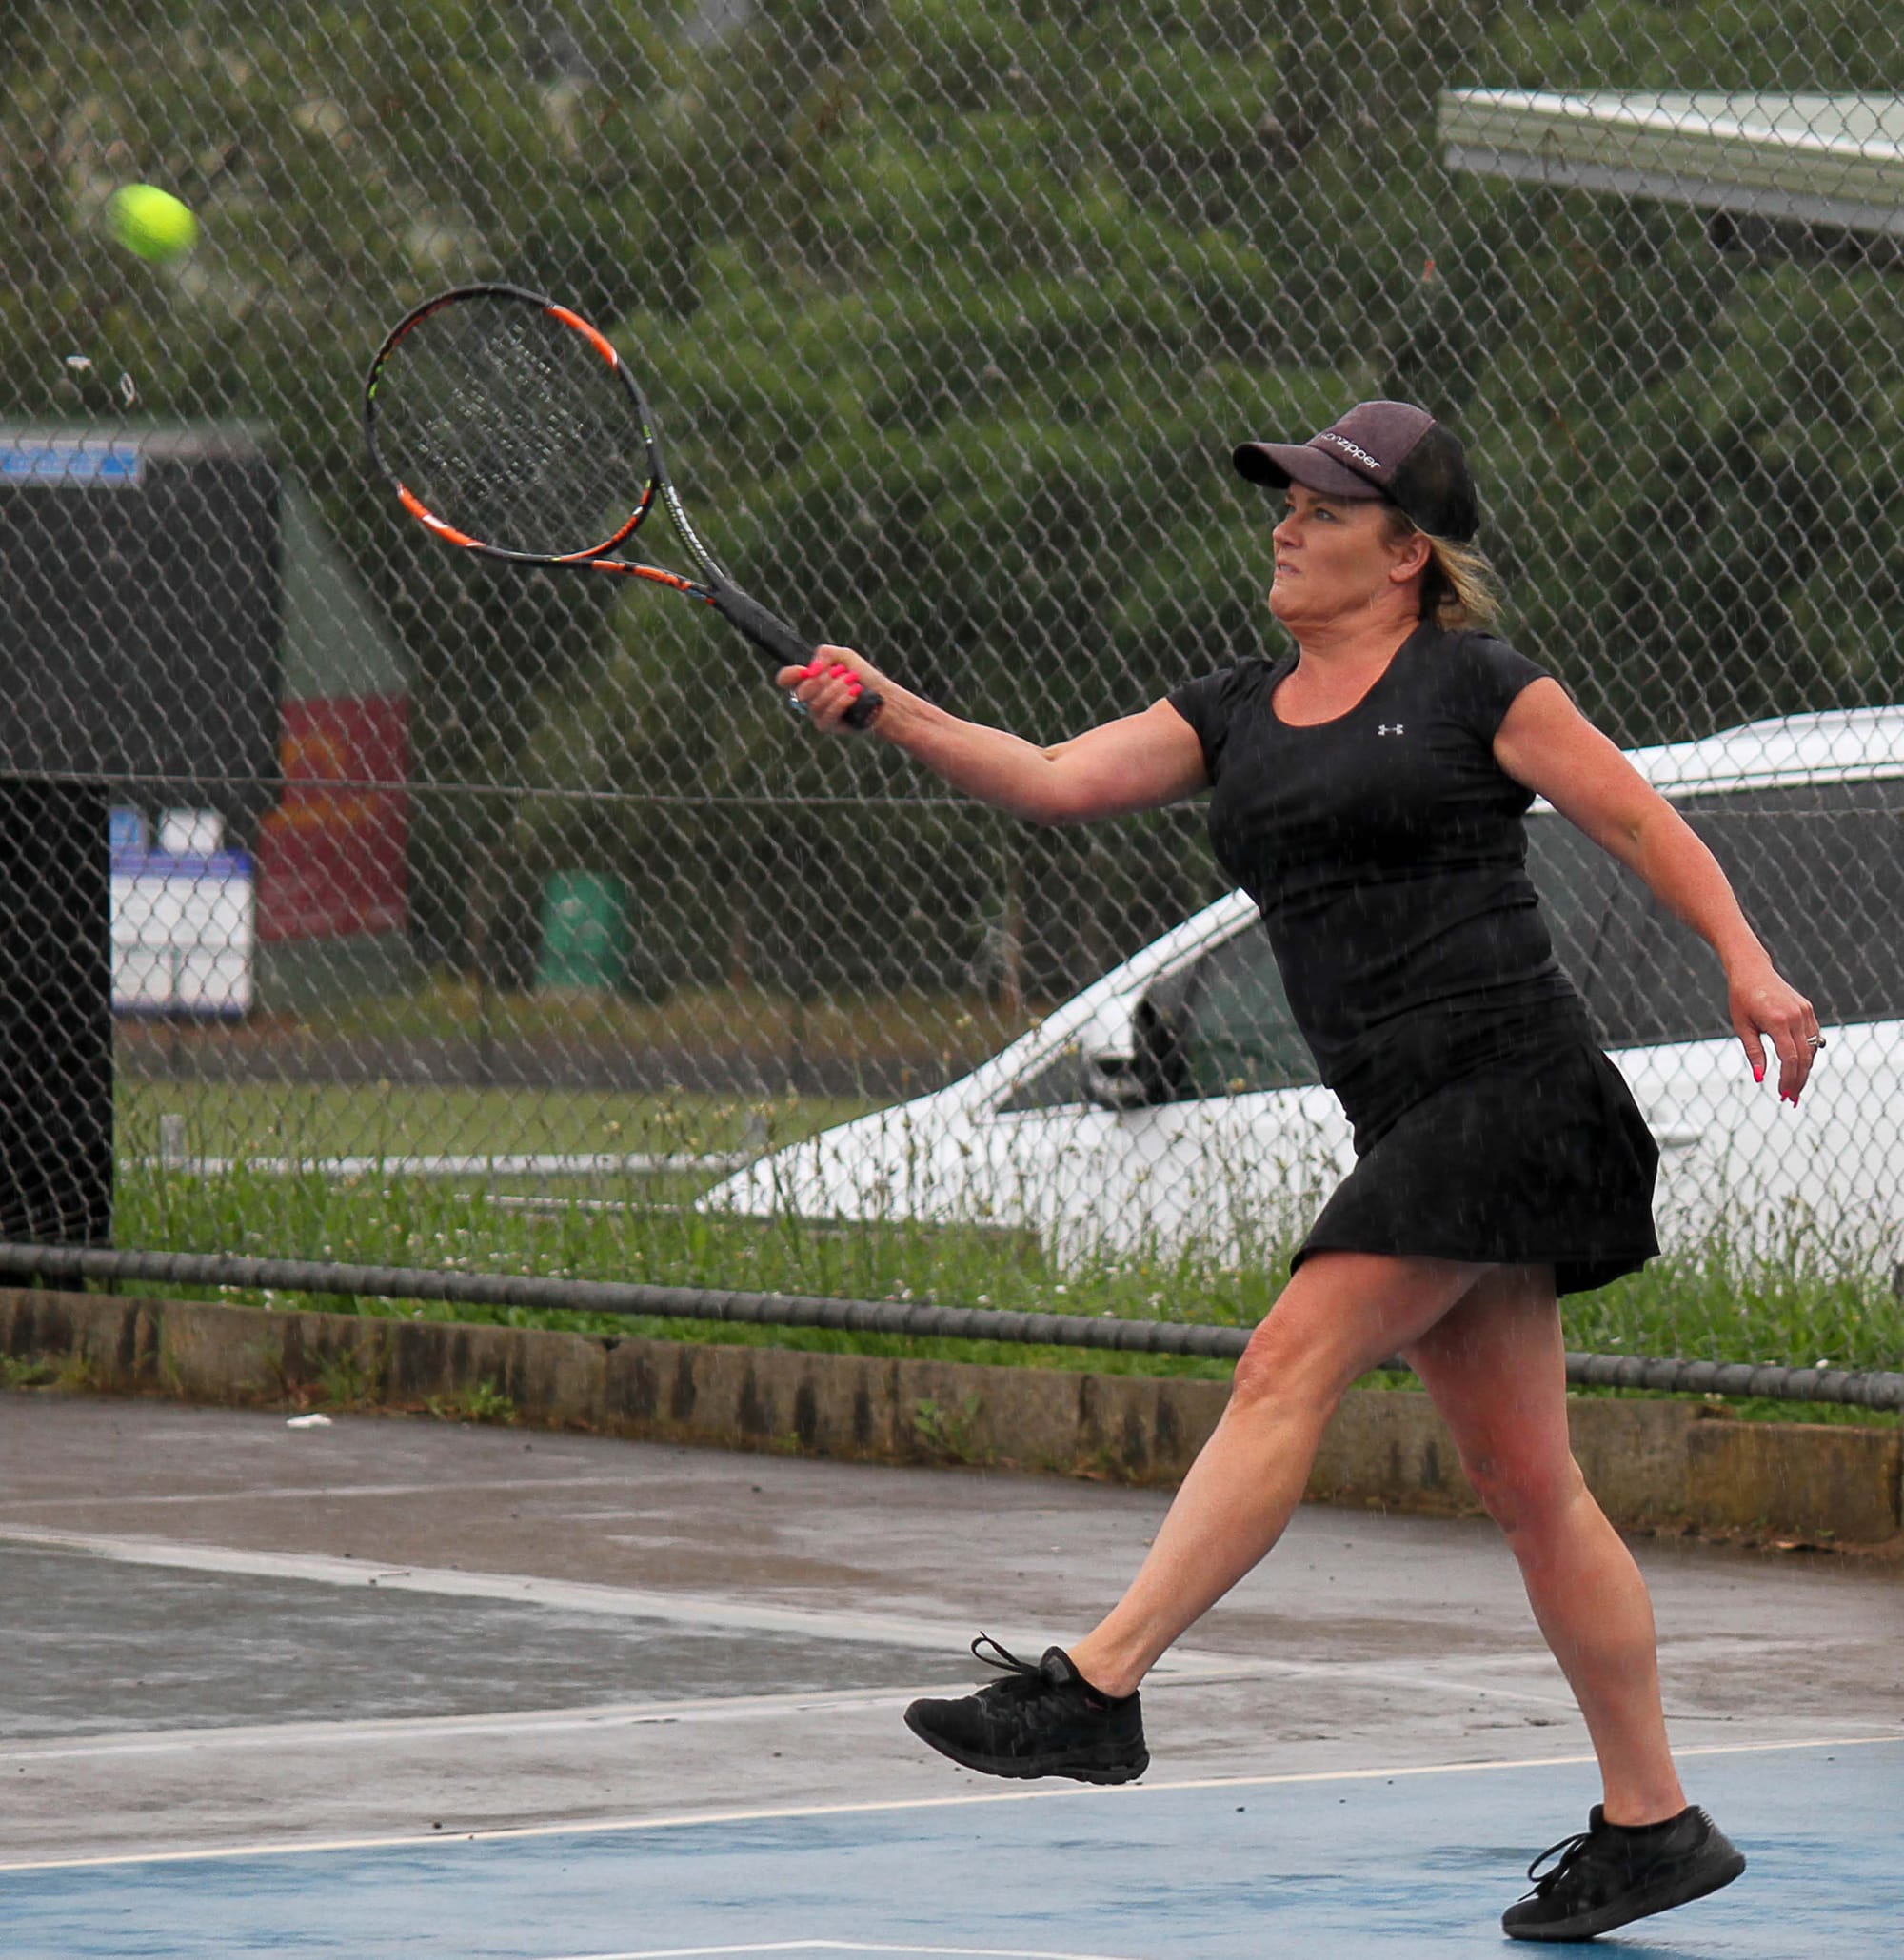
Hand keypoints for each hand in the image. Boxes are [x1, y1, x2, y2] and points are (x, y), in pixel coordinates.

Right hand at [776, 645, 882, 730]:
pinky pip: (827, 714)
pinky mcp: (828, 726)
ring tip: (854, 683)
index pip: (785, 679)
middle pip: (801, 691)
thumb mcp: (844, 656)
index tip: (804, 670)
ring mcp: (817, 713)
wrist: (883, 697)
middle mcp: (809, 698)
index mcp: (809, 679)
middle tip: (843, 672)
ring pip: (816, 702)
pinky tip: (854, 694)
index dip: (790, 674)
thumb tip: (811, 671)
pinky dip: (842, 701)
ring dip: (838, 689)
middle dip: (824, 680)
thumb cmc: (863, 677)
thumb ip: (824, 655)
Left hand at [1729, 962, 1822, 1105]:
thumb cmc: (1741, 999)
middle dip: (1798, 1080)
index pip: (1790, 1058)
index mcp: (1778, 1021)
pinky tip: (1799, 1068)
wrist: (1752, 971)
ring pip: (1812, 1049)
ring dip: (1805, 1071)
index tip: (1783, 1095)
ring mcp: (1805, 1012)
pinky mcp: (1808, 1010)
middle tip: (1790, 1099)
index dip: (1788, 1079)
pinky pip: (1813, 1037)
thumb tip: (1760, 1078)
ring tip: (1794, 1088)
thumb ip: (1753, 1052)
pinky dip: (1808, 1054)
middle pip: (1804, 1057)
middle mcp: (1796, 1016)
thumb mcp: (1742, 1026)